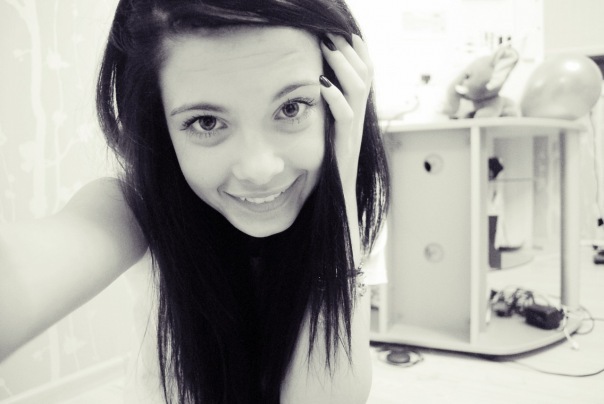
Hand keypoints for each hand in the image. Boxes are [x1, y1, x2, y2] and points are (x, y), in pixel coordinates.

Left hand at [319, 33, 373, 193]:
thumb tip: (312, 87)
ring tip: (327, 47)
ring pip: (358, 90)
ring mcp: (353, 131)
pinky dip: (335, 97)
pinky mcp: (344, 145)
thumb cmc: (328, 168)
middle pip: (365, 75)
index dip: (359, 52)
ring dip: (343, 65)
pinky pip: (345, 116)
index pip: (365, 74)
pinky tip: (321, 82)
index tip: (345, 32)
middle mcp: (358, 119)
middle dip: (349, 50)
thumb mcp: (327, 131)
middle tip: (332, 32)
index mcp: (354, 113)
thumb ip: (325, 111)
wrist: (338, 198)